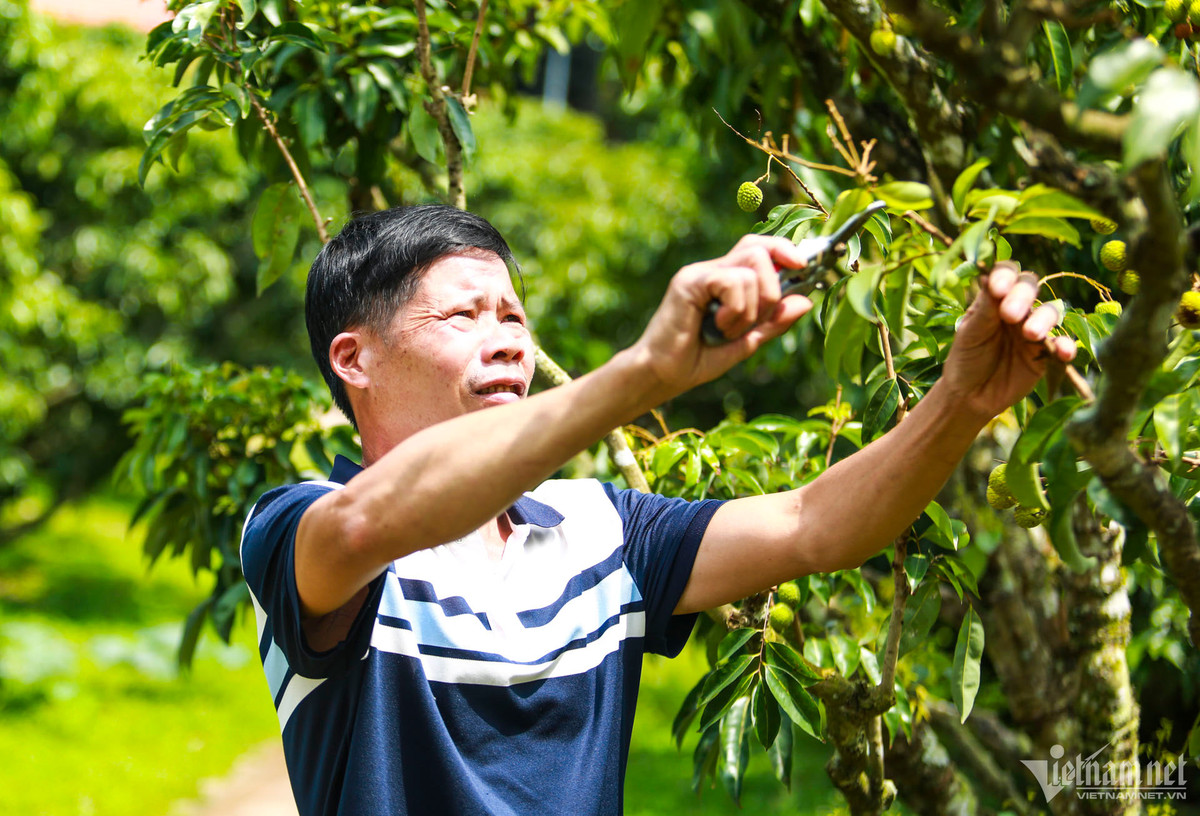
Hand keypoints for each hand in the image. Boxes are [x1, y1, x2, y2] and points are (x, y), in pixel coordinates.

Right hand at [633, 235, 812, 395]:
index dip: (784, 249)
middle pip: (760, 248)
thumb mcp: (746, 343)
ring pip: (752, 270)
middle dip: (773, 288)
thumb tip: (805, 301)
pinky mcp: (690, 281)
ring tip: (728, 331)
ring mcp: (700, 273)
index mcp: (726, 280)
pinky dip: (736, 310)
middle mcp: (713, 270)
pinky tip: (718, 327)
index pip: (760, 247)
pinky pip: (733, 282)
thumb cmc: (697, 360)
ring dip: (752, 310)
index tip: (803, 266)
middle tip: (758, 320)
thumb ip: (773, 323)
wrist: (662, 375)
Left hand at [941, 261, 1075, 420]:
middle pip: (1030, 288)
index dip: (1005, 276)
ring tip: (1029, 334)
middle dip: (1022, 296)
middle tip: (1009, 314)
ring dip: (1043, 319)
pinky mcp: (1046, 353)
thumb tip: (987, 275)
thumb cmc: (966, 359)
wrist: (971, 396)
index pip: (1006, 275)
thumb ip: (984, 308)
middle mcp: (1017, 308)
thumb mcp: (969, 333)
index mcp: (995, 299)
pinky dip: (1066, 345)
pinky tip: (1062, 352)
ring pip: (1049, 312)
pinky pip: (1062, 344)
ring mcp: (1033, 329)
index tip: (997, 289)